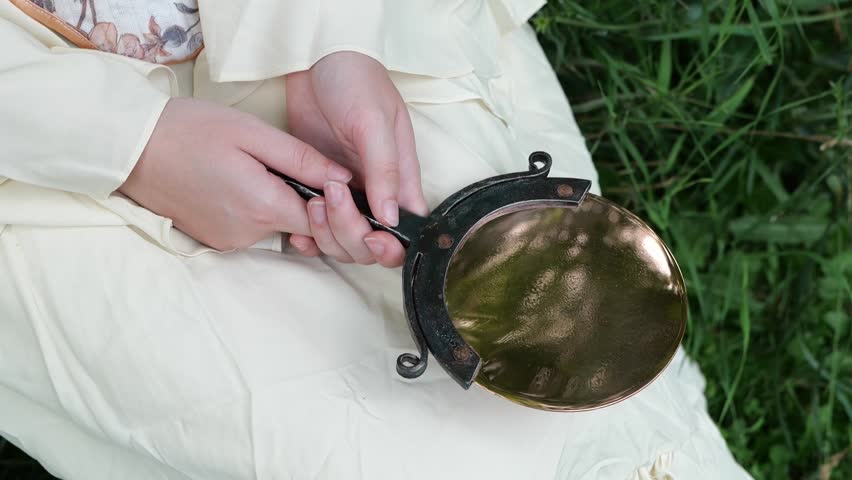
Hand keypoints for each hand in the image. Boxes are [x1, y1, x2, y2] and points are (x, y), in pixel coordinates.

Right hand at [119, 97, 351, 251]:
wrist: (129, 147)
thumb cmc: (191, 130)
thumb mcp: (252, 133)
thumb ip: (303, 159)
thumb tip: (344, 179)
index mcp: (264, 207)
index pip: (322, 221)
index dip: (332, 202)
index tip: (328, 177)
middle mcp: (248, 235)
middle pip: (299, 224)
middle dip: (300, 196)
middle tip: (279, 160)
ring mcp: (228, 241)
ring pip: (273, 225)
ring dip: (273, 200)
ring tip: (250, 166)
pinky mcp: (213, 240)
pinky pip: (249, 227)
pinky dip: (251, 207)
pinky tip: (233, 180)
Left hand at [286, 51, 428, 266]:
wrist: (314, 59)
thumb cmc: (355, 81)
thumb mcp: (373, 121)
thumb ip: (384, 169)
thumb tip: (390, 218)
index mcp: (400, 178)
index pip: (407, 229)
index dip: (393, 247)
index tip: (373, 237)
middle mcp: (375, 192)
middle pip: (371, 244)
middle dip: (352, 236)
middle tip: (330, 201)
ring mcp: (344, 193)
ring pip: (342, 242)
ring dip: (327, 235)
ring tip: (311, 203)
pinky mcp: (315, 189)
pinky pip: (315, 229)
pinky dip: (307, 236)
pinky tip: (296, 231)